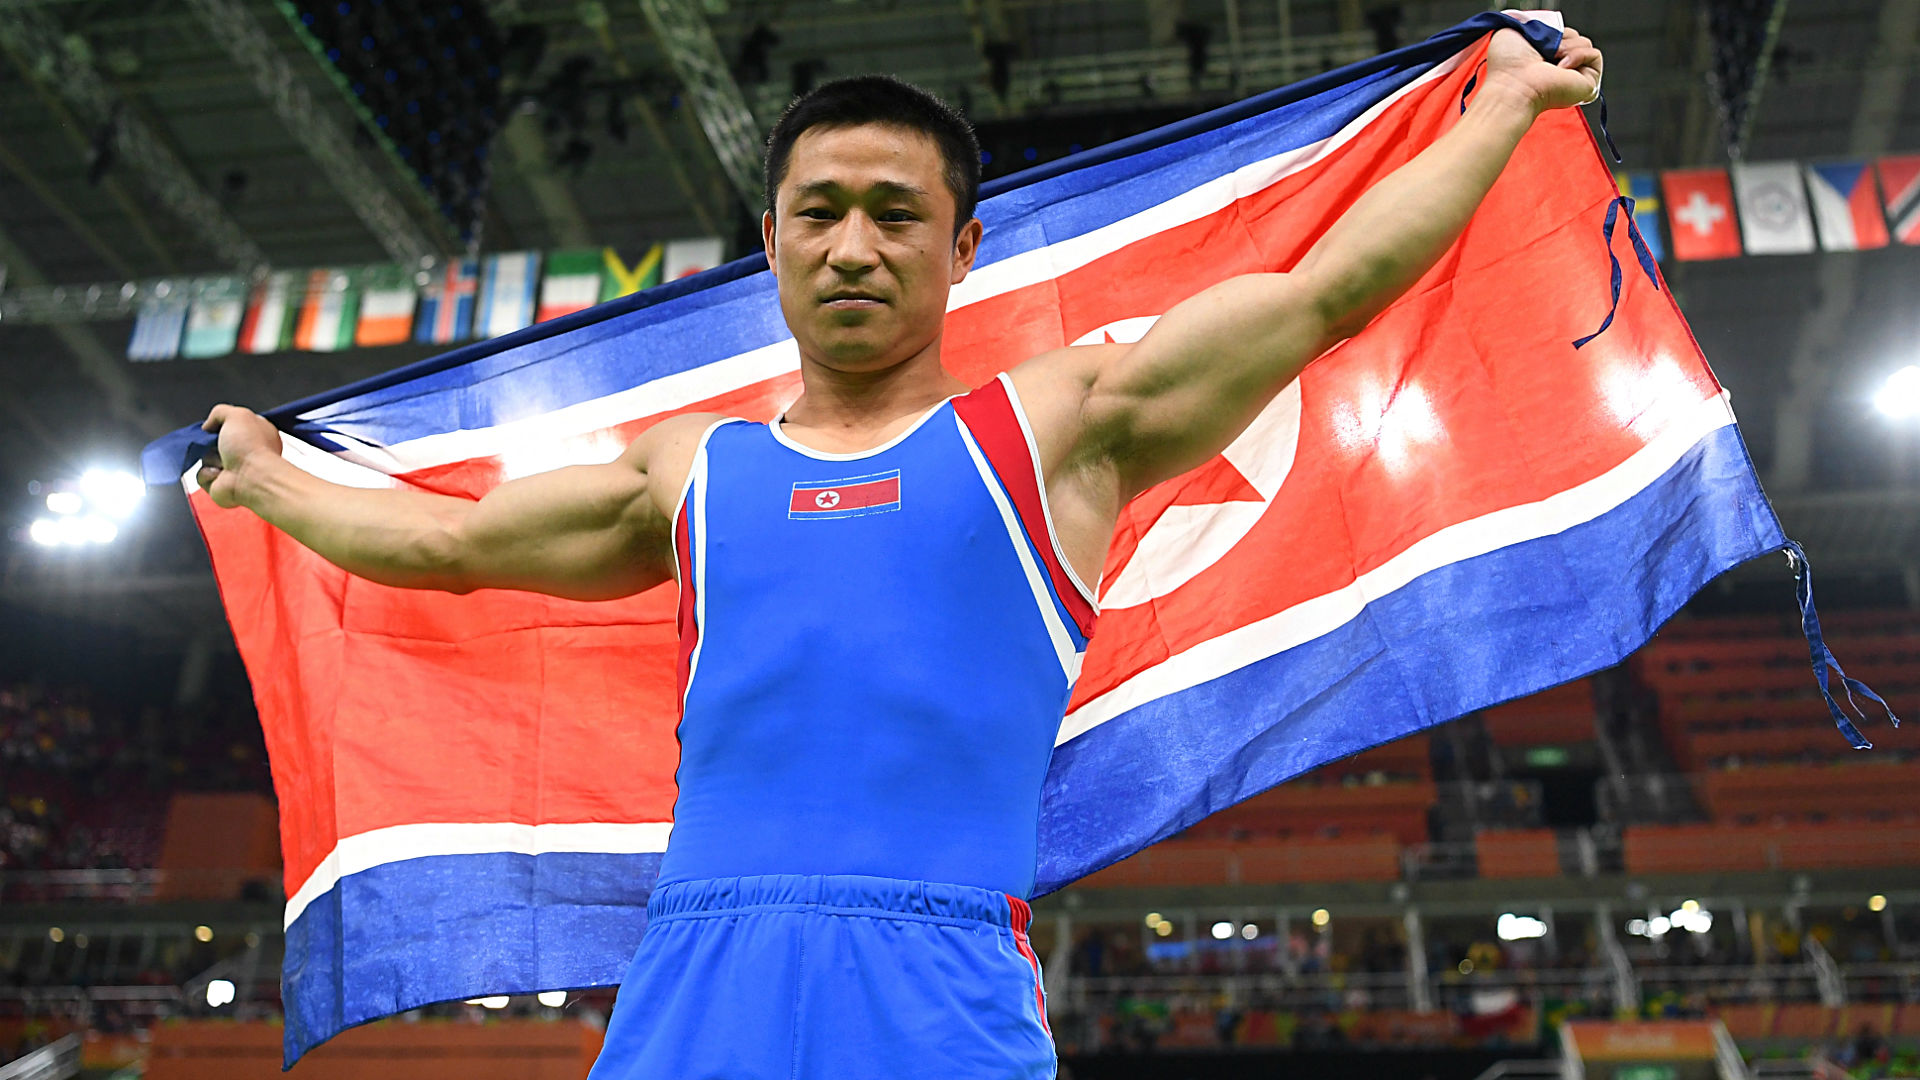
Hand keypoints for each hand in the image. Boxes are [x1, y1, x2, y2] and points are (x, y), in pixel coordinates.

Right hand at [196, 403, 281, 508]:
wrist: (252, 478)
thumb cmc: (251, 448)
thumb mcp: (237, 415)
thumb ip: (220, 412)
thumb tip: (208, 425)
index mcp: (253, 433)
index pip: (228, 425)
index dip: (218, 425)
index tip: (215, 427)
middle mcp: (243, 450)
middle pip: (211, 441)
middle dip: (210, 442)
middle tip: (220, 445)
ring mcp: (232, 468)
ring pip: (204, 457)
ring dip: (210, 458)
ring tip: (224, 462)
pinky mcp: (220, 484)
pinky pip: (201, 475)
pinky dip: (208, 474)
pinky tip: (221, 474)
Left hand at [1484, 23, 1603, 115]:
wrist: (1515, 83)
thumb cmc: (1508, 65)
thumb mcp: (1517, 32)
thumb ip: (1535, 24)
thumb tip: (1551, 26)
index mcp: (1543, 57)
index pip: (1561, 33)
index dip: (1554, 31)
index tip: (1539, 37)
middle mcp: (1559, 68)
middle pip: (1574, 36)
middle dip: (1561, 37)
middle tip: (1544, 51)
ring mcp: (1574, 77)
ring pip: (1585, 43)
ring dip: (1567, 46)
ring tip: (1551, 59)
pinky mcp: (1588, 84)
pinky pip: (1594, 54)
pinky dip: (1579, 55)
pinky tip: (1562, 67)